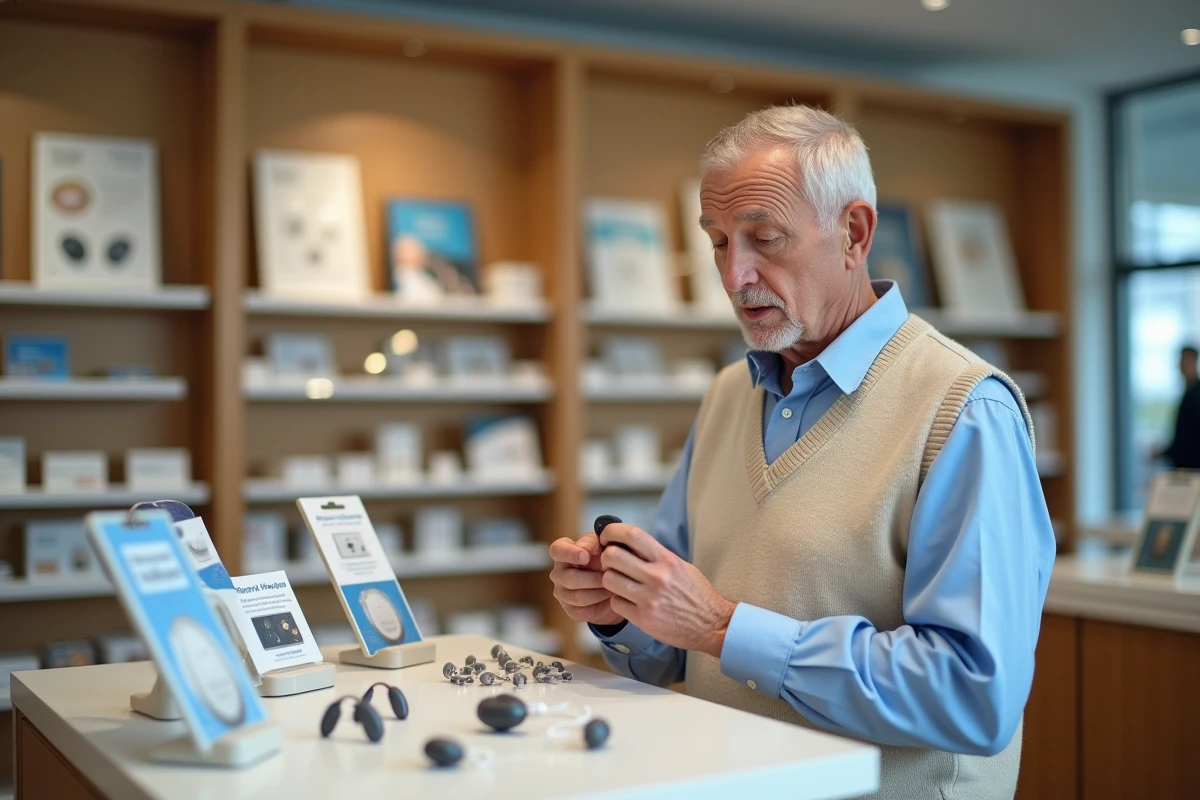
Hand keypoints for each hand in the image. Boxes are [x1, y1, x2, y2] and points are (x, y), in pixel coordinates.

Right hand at [548, 533, 624, 625]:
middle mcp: (558, 573)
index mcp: (562, 552)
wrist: (618, 583)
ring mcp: (562, 593)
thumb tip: (584, 548)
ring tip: (613, 585)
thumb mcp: (602, 545)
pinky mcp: (572, 610)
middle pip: (569, 578)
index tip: (586, 556)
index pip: (557, 550)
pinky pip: (584, 609)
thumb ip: (592, 542)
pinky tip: (610, 596)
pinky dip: (600, 603)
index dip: (569, 553)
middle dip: (594, 578)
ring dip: (600, 591)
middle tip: (610, 575)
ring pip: (578, 596)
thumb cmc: (606, 557)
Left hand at [599, 523, 735, 657]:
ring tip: (620, 583)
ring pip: (609, 580)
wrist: (712, 625)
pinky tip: (628, 601)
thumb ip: (655, 555)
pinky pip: (615, 603)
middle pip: (613, 556)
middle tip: (611, 563)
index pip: (632, 534)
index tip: (606, 536)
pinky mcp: (644, 619)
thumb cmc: (696, 594)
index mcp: (667, 560)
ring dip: (610, 580)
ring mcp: (649, 599)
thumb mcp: (681, 566)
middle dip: (606, 558)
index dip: (612, 532)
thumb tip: (628, 543)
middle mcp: (657, 577)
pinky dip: (618, 601)